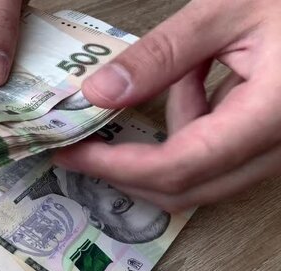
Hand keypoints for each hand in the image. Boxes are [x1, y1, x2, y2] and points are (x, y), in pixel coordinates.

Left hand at [53, 0, 280, 211]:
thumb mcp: (228, 10)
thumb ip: (160, 55)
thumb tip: (97, 93)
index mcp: (270, 117)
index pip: (178, 166)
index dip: (118, 167)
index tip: (73, 154)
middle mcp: (278, 146)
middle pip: (187, 188)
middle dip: (128, 169)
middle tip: (86, 144)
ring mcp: (278, 147)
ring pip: (202, 172)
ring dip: (168, 135)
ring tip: (179, 73)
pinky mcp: (273, 138)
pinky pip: (220, 152)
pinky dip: (193, 123)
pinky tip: (200, 79)